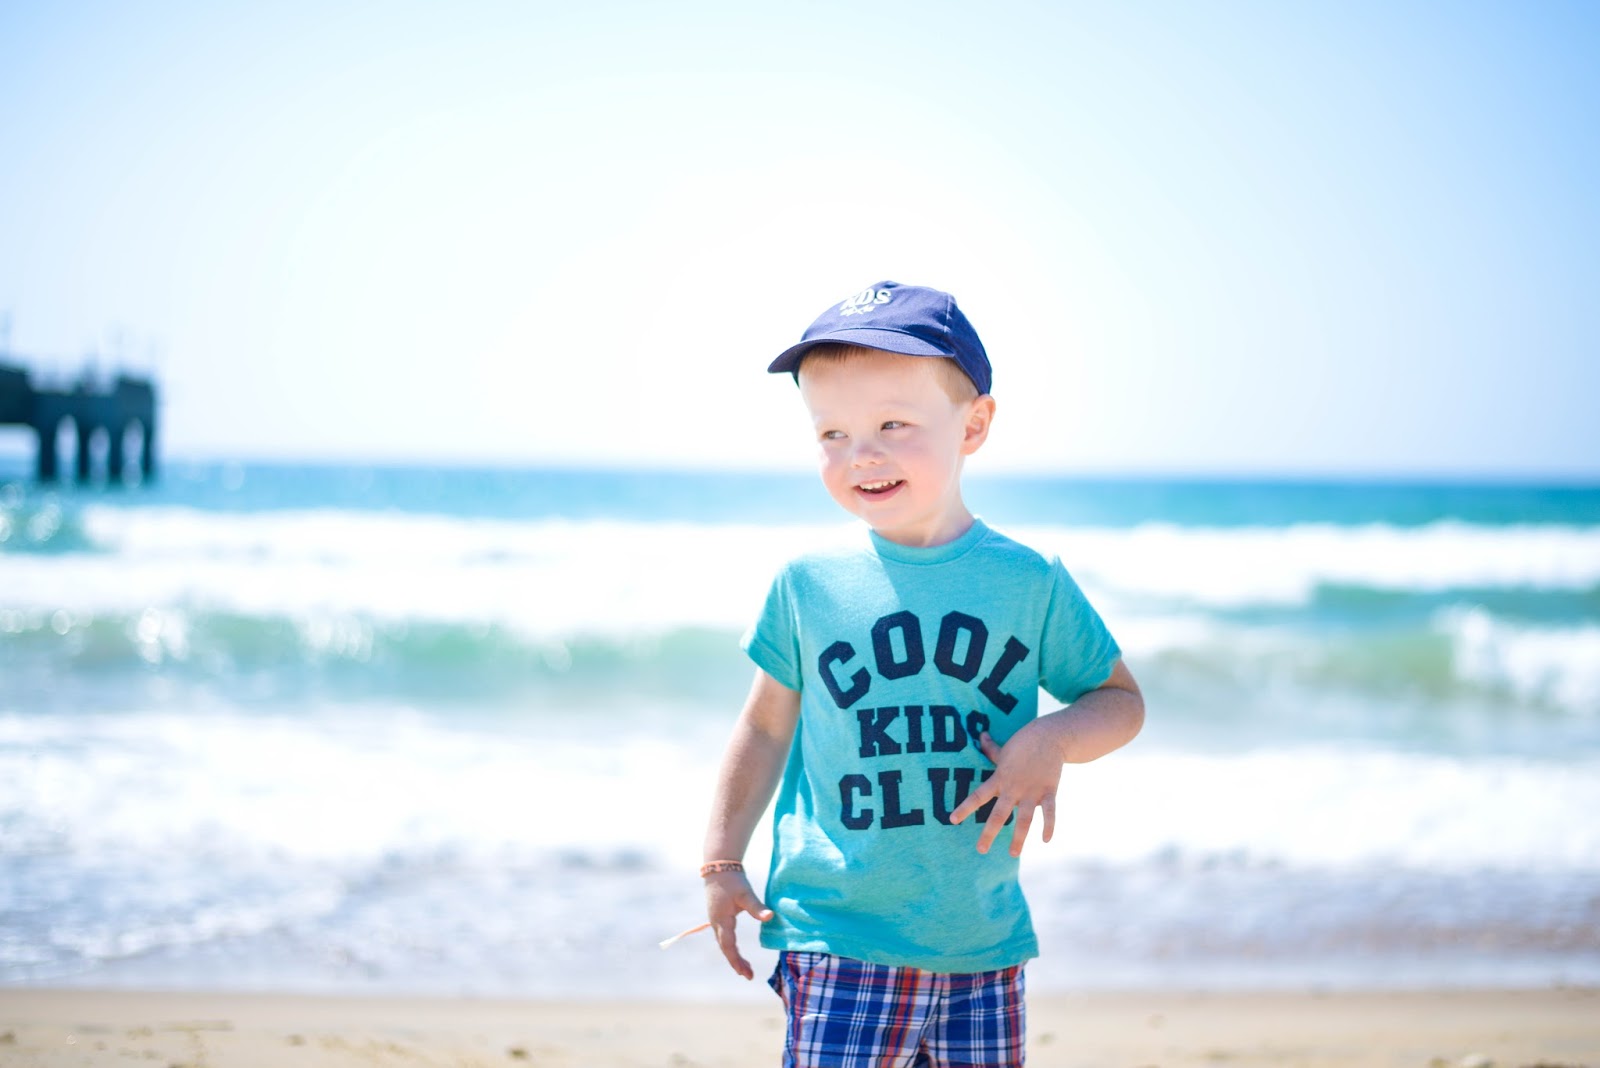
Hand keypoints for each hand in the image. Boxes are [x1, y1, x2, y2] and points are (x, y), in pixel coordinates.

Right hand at [704, 870, 773, 979]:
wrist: (718, 866)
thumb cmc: (733, 880)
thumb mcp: (746, 894)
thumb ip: (757, 907)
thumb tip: (770, 918)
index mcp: (721, 920)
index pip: (729, 946)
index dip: (737, 961)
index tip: (746, 974)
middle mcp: (716, 923)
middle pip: (725, 948)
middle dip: (736, 962)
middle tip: (748, 975)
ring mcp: (716, 920)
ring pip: (724, 943)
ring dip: (733, 956)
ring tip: (745, 968)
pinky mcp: (718, 915)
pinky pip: (724, 936)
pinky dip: (731, 947)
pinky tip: (737, 951)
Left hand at [948, 723, 1065, 856]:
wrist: (1050, 735)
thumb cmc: (1024, 742)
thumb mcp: (1005, 748)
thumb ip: (991, 749)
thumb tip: (981, 735)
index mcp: (999, 778)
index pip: (978, 796)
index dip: (965, 808)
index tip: (952, 820)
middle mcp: (1013, 788)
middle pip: (999, 814)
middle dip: (989, 833)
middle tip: (980, 850)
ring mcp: (1032, 791)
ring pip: (1024, 819)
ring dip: (1019, 838)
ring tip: (1013, 854)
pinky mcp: (1049, 791)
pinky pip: (1050, 812)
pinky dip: (1048, 826)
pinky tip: (1045, 840)